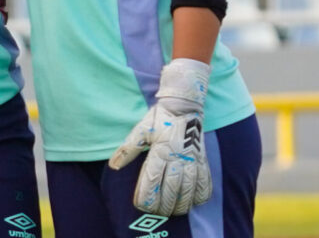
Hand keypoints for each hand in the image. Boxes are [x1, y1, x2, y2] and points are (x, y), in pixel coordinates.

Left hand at [108, 58, 211, 216]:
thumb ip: (127, 149)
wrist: (184, 106)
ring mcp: (192, 160)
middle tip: (157, 212)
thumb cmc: (160, 119)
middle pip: (172, 188)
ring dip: (182, 203)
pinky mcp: (202, 160)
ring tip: (174, 212)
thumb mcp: (141, 131)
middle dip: (164, 204)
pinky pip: (205, 182)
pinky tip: (194, 202)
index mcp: (161, 150)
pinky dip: (200, 195)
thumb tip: (113, 165)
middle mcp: (178, 157)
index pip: (153, 179)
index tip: (141, 204)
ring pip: (189, 189)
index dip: (147, 195)